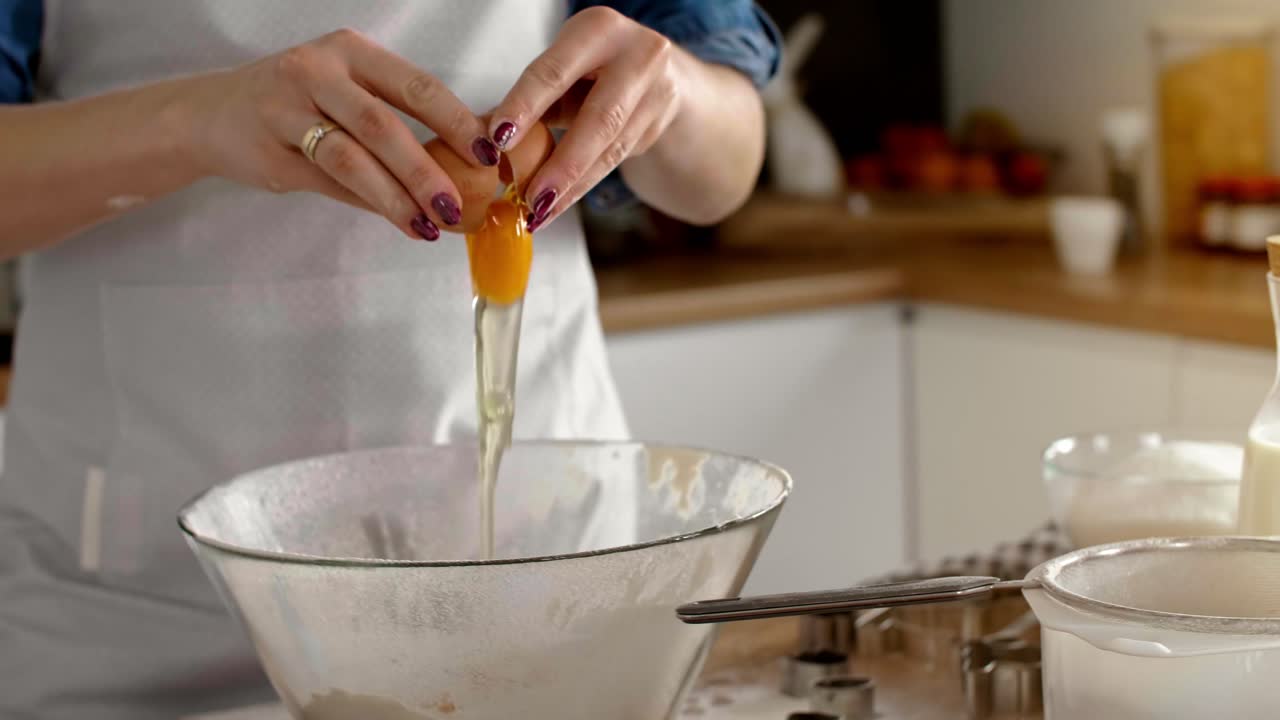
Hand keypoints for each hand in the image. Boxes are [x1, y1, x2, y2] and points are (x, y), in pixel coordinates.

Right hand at [185, 29, 501, 239]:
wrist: (212, 115)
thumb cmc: (297, 104)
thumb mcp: (345, 94)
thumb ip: (395, 122)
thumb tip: (461, 167)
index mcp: (351, 51)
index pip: (415, 86)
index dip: (456, 121)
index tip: (489, 155)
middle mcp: (317, 71)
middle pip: (383, 123)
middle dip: (426, 168)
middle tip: (458, 203)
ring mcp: (287, 107)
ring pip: (352, 157)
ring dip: (396, 196)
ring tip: (428, 224)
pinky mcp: (270, 149)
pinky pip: (328, 181)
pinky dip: (367, 202)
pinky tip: (397, 219)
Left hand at [488, 7, 682, 230]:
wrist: (663, 75)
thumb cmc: (596, 68)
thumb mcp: (563, 69)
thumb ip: (528, 99)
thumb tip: (477, 137)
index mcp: (599, 30)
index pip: (555, 72)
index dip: (526, 106)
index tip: (498, 140)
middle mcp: (638, 57)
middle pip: (600, 118)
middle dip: (563, 163)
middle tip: (532, 198)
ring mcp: (657, 93)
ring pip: (610, 148)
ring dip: (572, 187)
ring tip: (538, 212)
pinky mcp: (660, 126)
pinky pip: (616, 162)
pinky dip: (582, 187)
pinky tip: (558, 205)